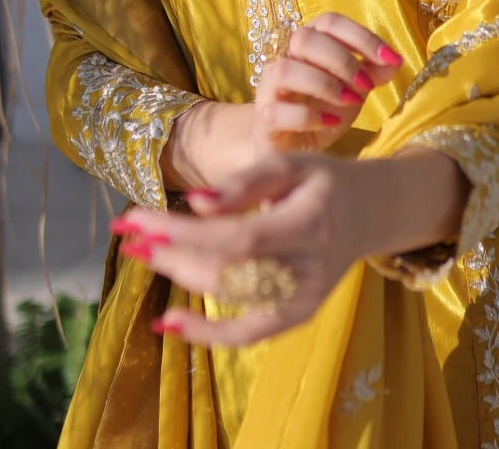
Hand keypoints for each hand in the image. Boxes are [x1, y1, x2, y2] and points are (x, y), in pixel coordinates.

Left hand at [113, 146, 469, 346]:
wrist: (369, 212)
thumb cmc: (324, 181)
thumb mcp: (291, 164)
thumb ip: (247, 182)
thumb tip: (197, 204)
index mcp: (311, 221)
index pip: (239, 237)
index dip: (185, 234)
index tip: (141, 219)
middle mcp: (310, 267)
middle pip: (228, 269)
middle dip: (171, 251)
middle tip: (129, 233)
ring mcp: (304, 298)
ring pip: (229, 295)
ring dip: (178, 276)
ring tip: (141, 252)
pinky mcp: (297, 315)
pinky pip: (247, 335)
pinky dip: (206, 334)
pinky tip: (167, 322)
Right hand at [253, 12, 402, 152]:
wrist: (291, 146)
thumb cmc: (322, 108)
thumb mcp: (353, 89)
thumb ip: (372, 73)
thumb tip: (396, 61)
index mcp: (309, 43)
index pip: (330, 22)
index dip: (362, 37)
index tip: (392, 59)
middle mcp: (284, 58)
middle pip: (304, 39)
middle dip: (342, 60)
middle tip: (367, 86)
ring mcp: (270, 88)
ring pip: (285, 70)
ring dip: (324, 84)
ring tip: (351, 103)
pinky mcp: (264, 119)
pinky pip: (277, 111)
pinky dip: (308, 117)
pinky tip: (332, 123)